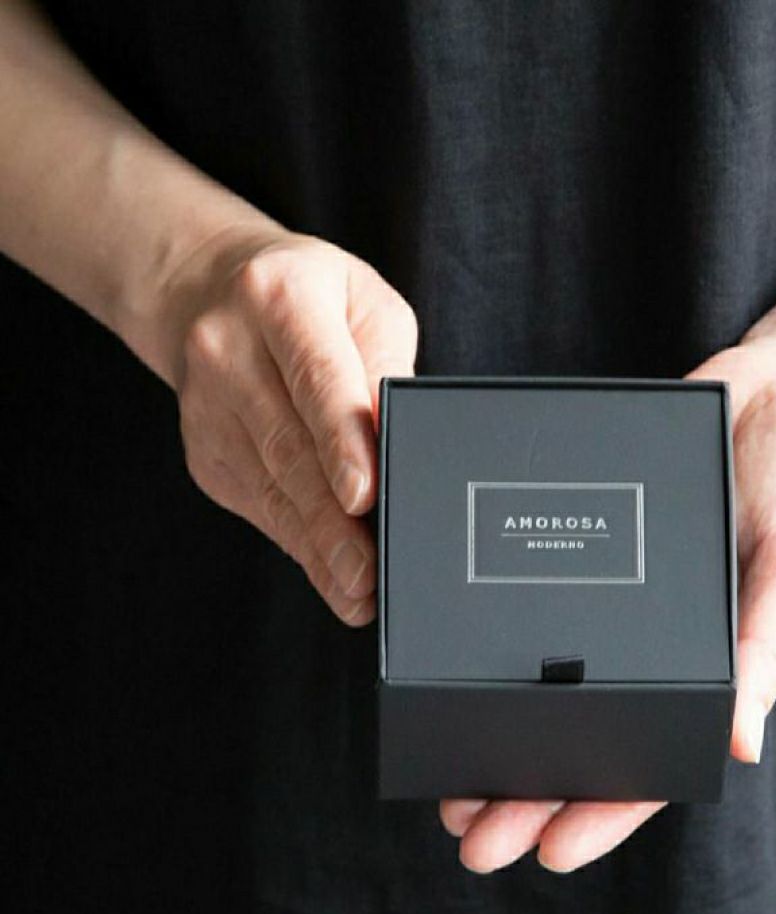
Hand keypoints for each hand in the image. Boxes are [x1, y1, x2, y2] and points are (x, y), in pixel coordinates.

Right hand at [161, 228, 417, 624]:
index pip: (316, 379)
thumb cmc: (311, 297)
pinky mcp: (205, 450)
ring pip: (270, 488)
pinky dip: (298, 544)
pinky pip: (257, 504)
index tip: (363, 495)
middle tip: (369, 571)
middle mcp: (230, 350)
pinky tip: (329, 575)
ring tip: (358, 590)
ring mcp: (207, 405)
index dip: (341, 442)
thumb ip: (385, 368)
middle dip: (333, 520)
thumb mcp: (363, 305)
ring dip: (317, 547)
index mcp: (280, 298)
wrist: (207, 290)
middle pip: (289, 447)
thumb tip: (400, 445)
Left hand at [440, 327, 775, 872]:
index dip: (604, 811)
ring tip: (446, 785)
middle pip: (587, 738)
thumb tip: (741, 746)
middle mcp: (665, 645)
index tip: (545, 852)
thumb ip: (769, 649)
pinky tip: (448, 666)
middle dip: (529, 793)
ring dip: (500, 736)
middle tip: (466, 837)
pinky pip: (540, 606)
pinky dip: (498, 642)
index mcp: (721, 668)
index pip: (657, 759)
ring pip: (551, 686)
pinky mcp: (593, 547)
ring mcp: (625, 601)